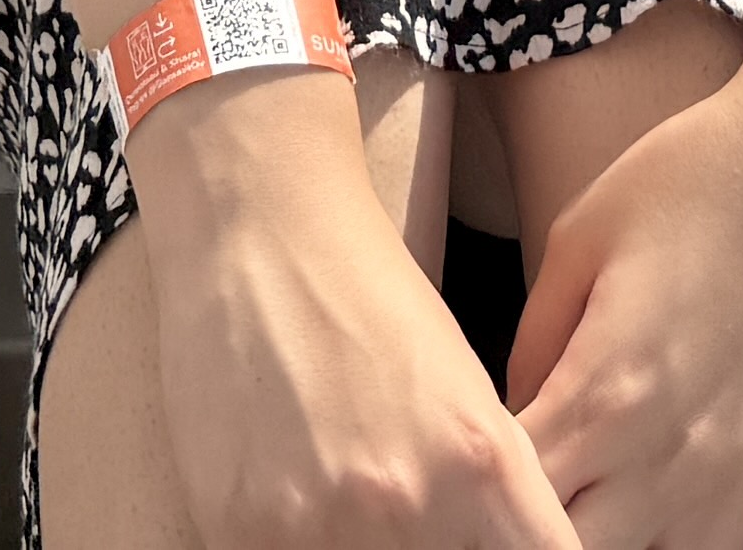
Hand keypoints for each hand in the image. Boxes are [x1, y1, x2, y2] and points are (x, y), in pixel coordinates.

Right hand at [135, 81, 583, 549]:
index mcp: (481, 463)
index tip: (506, 545)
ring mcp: (316, 525)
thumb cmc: (370, 296)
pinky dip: (300, 547)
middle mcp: (405, 503)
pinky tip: (301, 503)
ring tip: (352, 505)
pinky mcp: (236, 529)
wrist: (259, 226)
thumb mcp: (468, 393)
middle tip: (425, 523)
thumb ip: (496, 499)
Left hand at [499, 0, 742, 544]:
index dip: (492, 491)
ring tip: (614, 490)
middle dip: (547, 523)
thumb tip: (510, 423)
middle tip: (545, 481)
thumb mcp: (579, 241)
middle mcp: (677, 459)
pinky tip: (688, 509)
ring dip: (624, 536)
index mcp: (607, 393)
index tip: (489, 466)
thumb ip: (533, 349)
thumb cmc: (701, 181)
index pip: (517, 498)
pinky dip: (707, 548)